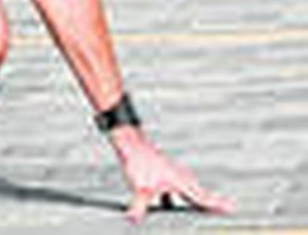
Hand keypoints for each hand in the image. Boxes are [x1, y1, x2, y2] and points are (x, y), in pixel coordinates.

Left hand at [111, 128, 232, 222]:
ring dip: (197, 200)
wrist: (130, 142)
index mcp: (181, 182)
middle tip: (228, 208)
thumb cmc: (138, 161)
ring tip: (209, 206)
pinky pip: (180, 188)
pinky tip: (174, 200)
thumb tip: (132, 220)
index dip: (216, 205)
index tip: (232, 209)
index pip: (202, 198)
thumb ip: (138, 206)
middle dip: (212, 203)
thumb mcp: (139, 187)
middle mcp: (182, 178)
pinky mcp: (168, 174)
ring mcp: (176, 175)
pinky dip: (183, 196)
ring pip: (191, 191)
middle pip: (201, 195)